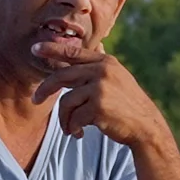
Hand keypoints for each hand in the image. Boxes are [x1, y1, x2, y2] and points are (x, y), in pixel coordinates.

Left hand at [37, 51, 175, 158]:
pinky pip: (74, 117)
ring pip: (66, 101)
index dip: (52, 49)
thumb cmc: (127, 104)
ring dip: (64, 119)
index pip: (73, 52)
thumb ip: (99, 66)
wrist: (145, 126)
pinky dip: (73, 128)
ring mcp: (100, 88)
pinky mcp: (98, 107)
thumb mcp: (117, 77)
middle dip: (45, 89)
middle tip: (34, 99)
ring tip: (70, 128)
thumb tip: (91, 46)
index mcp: (105, 62)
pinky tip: (79, 133)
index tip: (34, 48)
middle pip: (61, 76)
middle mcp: (102, 71)